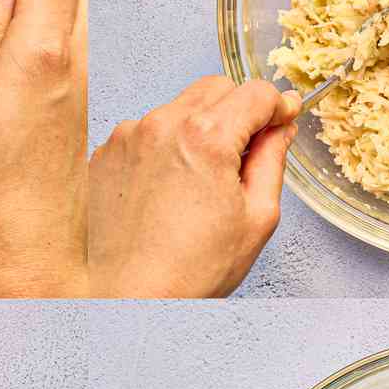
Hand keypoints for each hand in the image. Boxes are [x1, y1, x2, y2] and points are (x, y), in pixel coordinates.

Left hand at [88, 77, 299, 296]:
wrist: (131, 298)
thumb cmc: (191, 269)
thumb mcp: (256, 217)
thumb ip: (272, 160)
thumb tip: (280, 129)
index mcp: (205, 137)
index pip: (255, 92)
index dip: (277, 106)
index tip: (283, 119)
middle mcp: (161, 125)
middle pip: (216, 89)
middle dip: (238, 111)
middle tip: (245, 153)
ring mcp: (128, 137)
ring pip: (179, 108)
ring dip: (198, 129)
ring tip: (200, 181)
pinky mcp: (106, 154)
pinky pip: (146, 132)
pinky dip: (164, 147)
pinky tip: (168, 188)